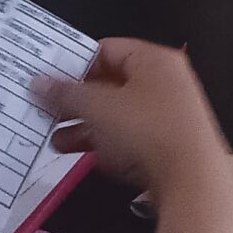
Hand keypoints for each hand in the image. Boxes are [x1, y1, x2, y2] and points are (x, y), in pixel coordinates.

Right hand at [37, 40, 232, 232]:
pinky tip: (76, 152)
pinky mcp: (165, 145)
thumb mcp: (99, 108)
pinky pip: (127, 136)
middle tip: (47, 108)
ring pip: (116, 113)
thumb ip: (67, 94)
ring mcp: (167, 115)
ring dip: (84, 124)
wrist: (192, 183)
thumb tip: (40, 83)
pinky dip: (102, 142)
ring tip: (54, 137)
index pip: (106, 49)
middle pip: (110, 83)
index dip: (75, 62)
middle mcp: (164, 82)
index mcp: (154, 60)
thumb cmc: (149, 132)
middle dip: (76, 99)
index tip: (49, 78)